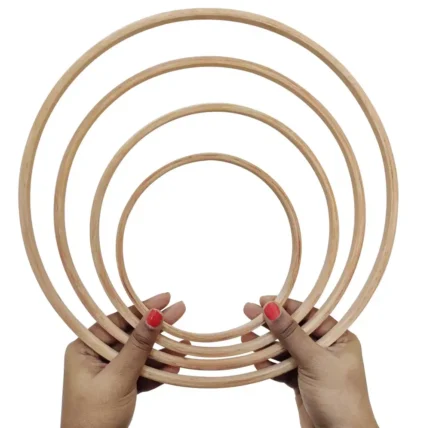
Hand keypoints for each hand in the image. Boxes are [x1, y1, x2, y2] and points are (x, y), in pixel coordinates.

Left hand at [62, 293, 185, 427]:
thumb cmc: (93, 420)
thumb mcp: (118, 378)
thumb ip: (138, 346)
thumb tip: (154, 314)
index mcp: (84, 349)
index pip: (116, 320)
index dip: (141, 308)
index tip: (165, 298)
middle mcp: (95, 356)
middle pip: (131, 334)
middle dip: (156, 326)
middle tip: (180, 311)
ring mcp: (109, 372)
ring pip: (140, 353)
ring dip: (161, 350)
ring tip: (184, 340)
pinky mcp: (122, 386)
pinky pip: (143, 372)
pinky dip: (158, 369)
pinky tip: (176, 364)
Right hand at [243, 297, 377, 427]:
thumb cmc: (340, 400)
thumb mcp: (315, 361)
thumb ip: (291, 334)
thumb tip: (272, 307)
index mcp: (340, 338)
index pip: (310, 314)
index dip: (287, 306)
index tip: (264, 300)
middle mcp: (327, 349)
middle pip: (294, 329)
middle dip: (272, 322)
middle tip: (248, 311)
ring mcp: (313, 366)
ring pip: (285, 348)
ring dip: (266, 343)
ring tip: (245, 335)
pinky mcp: (301, 382)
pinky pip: (281, 367)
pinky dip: (268, 363)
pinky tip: (254, 357)